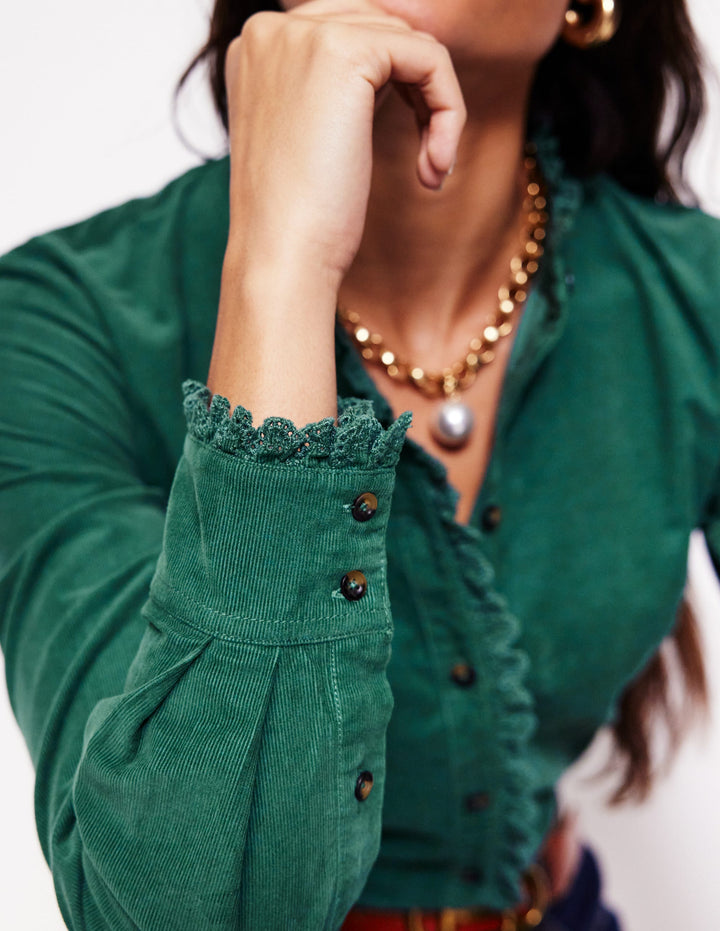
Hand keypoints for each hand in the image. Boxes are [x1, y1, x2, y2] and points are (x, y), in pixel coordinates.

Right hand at [223, 0, 466, 285]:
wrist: (282, 258)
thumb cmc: (298, 221)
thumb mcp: (312, 139)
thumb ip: (339, 92)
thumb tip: (400, 72)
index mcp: (256, 49)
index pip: (350, 30)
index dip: (394, 84)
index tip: (410, 145)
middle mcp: (270, 29)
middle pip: (382, 27)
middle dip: (418, 90)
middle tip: (431, 158)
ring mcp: (301, 34)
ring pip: (410, 41)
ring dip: (438, 106)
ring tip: (432, 167)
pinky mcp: (343, 52)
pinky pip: (430, 58)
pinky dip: (449, 109)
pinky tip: (435, 163)